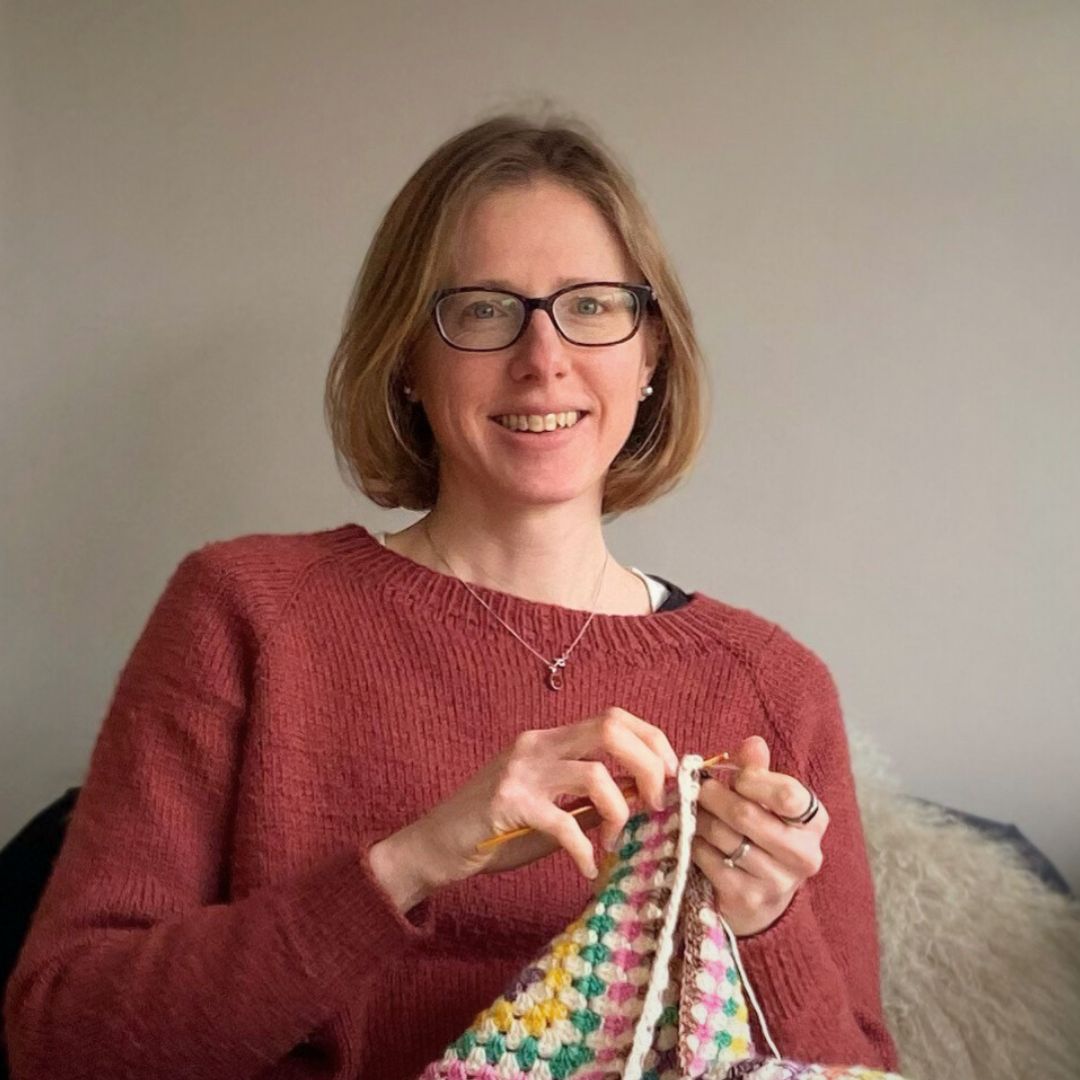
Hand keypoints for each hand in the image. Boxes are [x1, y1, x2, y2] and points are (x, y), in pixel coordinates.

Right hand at [372, 708, 677, 908]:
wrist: (433, 846)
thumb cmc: (495, 830)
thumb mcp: (551, 808)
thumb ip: (592, 800)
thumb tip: (647, 798)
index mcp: (551, 740)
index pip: (615, 717)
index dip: (653, 741)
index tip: (670, 777)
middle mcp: (537, 745)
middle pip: (612, 729)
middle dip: (650, 765)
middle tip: (657, 806)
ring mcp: (520, 771)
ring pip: (595, 773)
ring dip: (619, 811)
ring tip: (615, 840)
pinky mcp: (507, 803)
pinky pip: (563, 822)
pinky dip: (584, 849)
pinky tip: (588, 867)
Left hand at [692, 735, 828, 936]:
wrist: (762, 895)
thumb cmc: (763, 833)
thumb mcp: (766, 799)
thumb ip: (758, 770)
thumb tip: (753, 744)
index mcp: (813, 822)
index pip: (787, 794)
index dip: (753, 779)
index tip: (736, 777)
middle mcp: (803, 854)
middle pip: (746, 814)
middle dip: (714, 796)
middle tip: (699, 789)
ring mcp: (777, 881)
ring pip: (723, 835)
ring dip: (700, 819)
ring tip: (695, 812)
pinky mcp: (748, 899)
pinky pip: (709, 860)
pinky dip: (696, 844)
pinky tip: (696, 839)